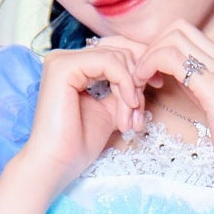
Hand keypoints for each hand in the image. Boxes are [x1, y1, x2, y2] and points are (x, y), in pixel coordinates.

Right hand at [22, 40, 146, 195]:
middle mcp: (66, 58)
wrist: (57, 164)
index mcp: (75, 66)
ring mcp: (62, 60)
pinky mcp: (63, 67)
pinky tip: (127, 105)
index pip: (116, 49)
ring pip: (117, 56)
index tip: (156, 86)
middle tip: (139, 112)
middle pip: (119, 50)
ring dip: (132, 88)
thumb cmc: (79, 143)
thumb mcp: (111, 109)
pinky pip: (108, 62)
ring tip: (130, 119)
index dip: (140, 66)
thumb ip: (123, 87)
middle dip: (137, 81)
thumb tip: (146, 71)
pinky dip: (125, 83)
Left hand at [132, 22, 213, 190]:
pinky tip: (146, 88)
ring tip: (140, 82)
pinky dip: (150, 67)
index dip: (165, 49)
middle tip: (142, 75)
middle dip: (153, 48)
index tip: (154, 75)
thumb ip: (205, 88)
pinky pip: (171, 59)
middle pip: (180, 29)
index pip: (191, 35)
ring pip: (173, 39)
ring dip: (148, 57)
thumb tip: (183, 75)